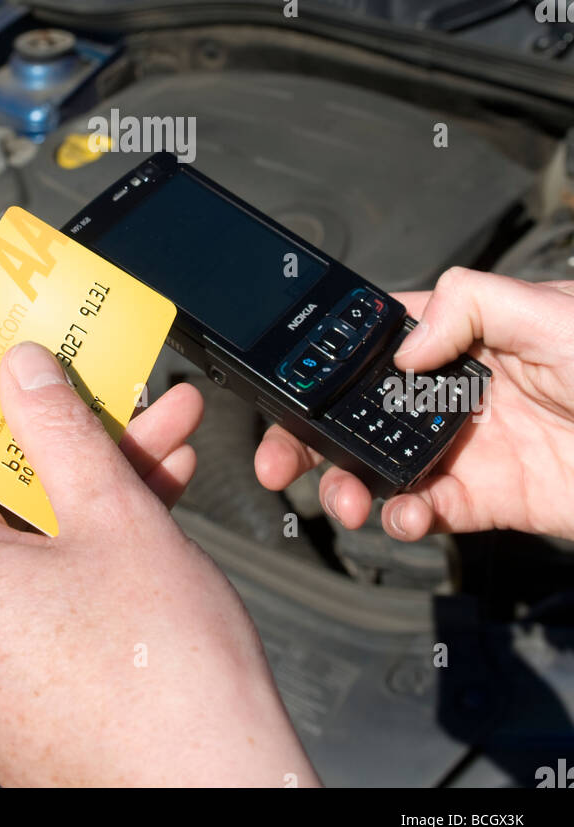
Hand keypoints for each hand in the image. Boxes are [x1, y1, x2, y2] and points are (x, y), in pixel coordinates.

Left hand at [0, 342, 316, 787]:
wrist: (210, 789)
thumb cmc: (160, 679)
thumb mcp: (111, 512)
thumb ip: (58, 428)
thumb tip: (24, 373)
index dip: (8, 401)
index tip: (42, 367)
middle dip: (73, 446)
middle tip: (126, 402)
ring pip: (22, 544)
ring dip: (93, 492)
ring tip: (165, 447)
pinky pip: (30, 593)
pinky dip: (82, 552)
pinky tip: (150, 507)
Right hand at [255, 268, 573, 542]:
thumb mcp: (550, 312)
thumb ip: (469, 307)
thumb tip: (406, 344)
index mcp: (467, 332)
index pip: (380, 339)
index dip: (329, 361)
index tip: (291, 385)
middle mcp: (460, 388)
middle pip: (364, 407)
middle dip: (314, 433)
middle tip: (281, 457)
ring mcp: (472, 445)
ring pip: (384, 464)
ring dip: (349, 482)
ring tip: (344, 498)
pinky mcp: (493, 497)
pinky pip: (430, 510)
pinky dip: (404, 519)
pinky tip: (403, 517)